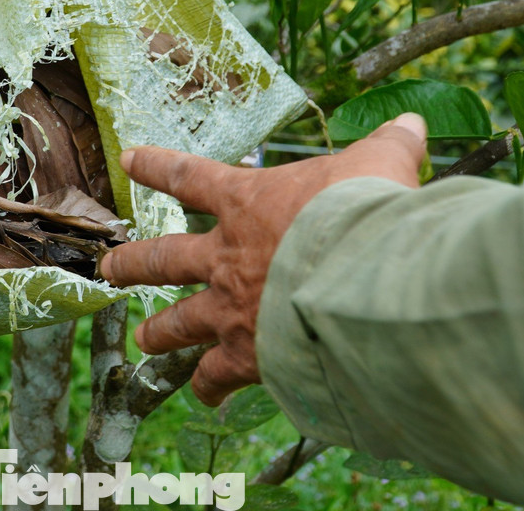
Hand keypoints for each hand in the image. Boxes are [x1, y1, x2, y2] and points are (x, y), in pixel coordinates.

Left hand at [100, 113, 426, 405]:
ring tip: (143, 342)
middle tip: (109, 267)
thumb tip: (415, 125)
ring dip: (159, 333)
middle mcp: (226, 255)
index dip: (158, 166)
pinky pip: (217, 375)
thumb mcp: (381, 164)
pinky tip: (208, 397)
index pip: (190, 176)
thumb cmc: (366, 213)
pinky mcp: (247, 355)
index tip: (129, 160)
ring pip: (178, 322)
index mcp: (246, 201)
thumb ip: (392, 146)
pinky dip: (211, 387)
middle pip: (163, 258)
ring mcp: (230, 307)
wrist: (361, 280)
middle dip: (133, 263)